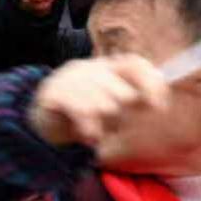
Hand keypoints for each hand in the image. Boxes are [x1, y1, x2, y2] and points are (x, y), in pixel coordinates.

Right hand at [28, 56, 171, 148]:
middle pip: (123, 94)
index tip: (158, 107)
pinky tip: (88, 135)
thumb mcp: (111, 104)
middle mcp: (89, 67)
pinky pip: (83, 113)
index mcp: (106, 66)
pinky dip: (90, 130)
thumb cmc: (83, 113)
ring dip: (104, 124)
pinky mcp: (53, 93)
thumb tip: (159, 102)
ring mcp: (69, 78)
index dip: (151, 84)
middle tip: (111, 123)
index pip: (135, 64)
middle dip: (121, 115)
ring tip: (97, 130)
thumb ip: (135, 99)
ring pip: (105, 106)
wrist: (42, 120)